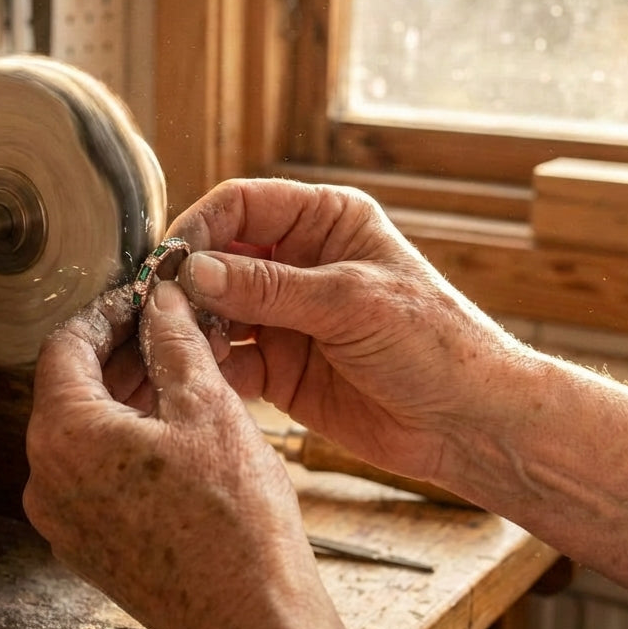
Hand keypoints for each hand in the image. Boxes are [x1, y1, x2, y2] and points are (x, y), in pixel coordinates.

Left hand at [23, 278, 317, 628]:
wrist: (253, 623)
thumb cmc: (234, 522)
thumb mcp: (208, 408)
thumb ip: (174, 341)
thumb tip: (161, 300)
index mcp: (64, 437)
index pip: (64, 346)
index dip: (104, 312)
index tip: (138, 298)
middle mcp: (46, 480)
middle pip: (71, 389)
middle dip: (120, 352)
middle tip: (167, 328)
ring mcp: (64, 519)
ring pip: (85, 431)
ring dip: (126, 395)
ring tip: (180, 371)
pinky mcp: (88, 545)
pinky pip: (94, 472)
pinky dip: (125, 439)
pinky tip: (172, 425)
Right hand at [168, 178, 522, 482]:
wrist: (470, 423)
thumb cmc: (435, 343)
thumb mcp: (351, 303)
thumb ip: (269, 288)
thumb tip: (194, 271)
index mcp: (324, 223)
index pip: (242, 205)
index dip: (200, 227)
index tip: (169, 260)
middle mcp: (297, 263)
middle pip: (218, 258)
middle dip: (187, 283)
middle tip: (157, 309)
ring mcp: (283, 317)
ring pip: (214, 311)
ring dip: (190, 327)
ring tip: (173, 347)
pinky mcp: (277, 367)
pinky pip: (226, 360)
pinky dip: (206, 367)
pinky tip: (193, 377)